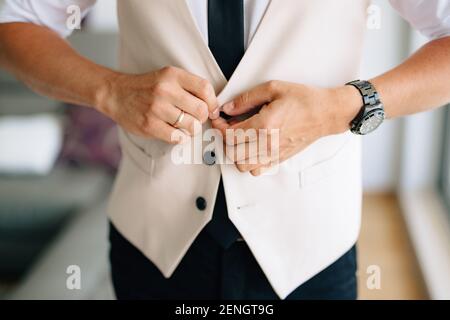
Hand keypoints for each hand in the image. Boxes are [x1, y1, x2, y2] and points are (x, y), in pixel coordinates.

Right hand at [96, 66, 217, 143]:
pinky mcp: (149, 125)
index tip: (212, 110)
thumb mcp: (167, 77)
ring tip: (183, 126)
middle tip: (195, 118)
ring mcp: (156, 108)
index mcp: (173, 75)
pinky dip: (179, 138)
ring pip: (191, 126)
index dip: (213, 102)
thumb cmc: (146, 87)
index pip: (205, 88)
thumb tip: (212, 107)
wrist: (116, 94)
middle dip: (202, 118)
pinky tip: (174, 132)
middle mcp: (165, 90)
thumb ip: (188, 87)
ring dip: (191, 129)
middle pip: (201, 110)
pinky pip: (177, 138)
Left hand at [212, 81, 359, 175]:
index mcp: (265, 124)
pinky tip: (251, 150)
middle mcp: (268, 143)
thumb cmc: (304, 100)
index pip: (230, 134)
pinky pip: (256, 170)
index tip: (219, 120)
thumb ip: (247, 99)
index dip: (219, 127)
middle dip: (224, 140)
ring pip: (242, 165)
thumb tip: (228, 107)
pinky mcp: (279, 159)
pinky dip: (249, 163)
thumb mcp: (273, 89)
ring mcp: (274, 154)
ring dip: (235, 154)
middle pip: (232, 153)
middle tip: (226, 129)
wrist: (325, 113)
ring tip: (238, 140)